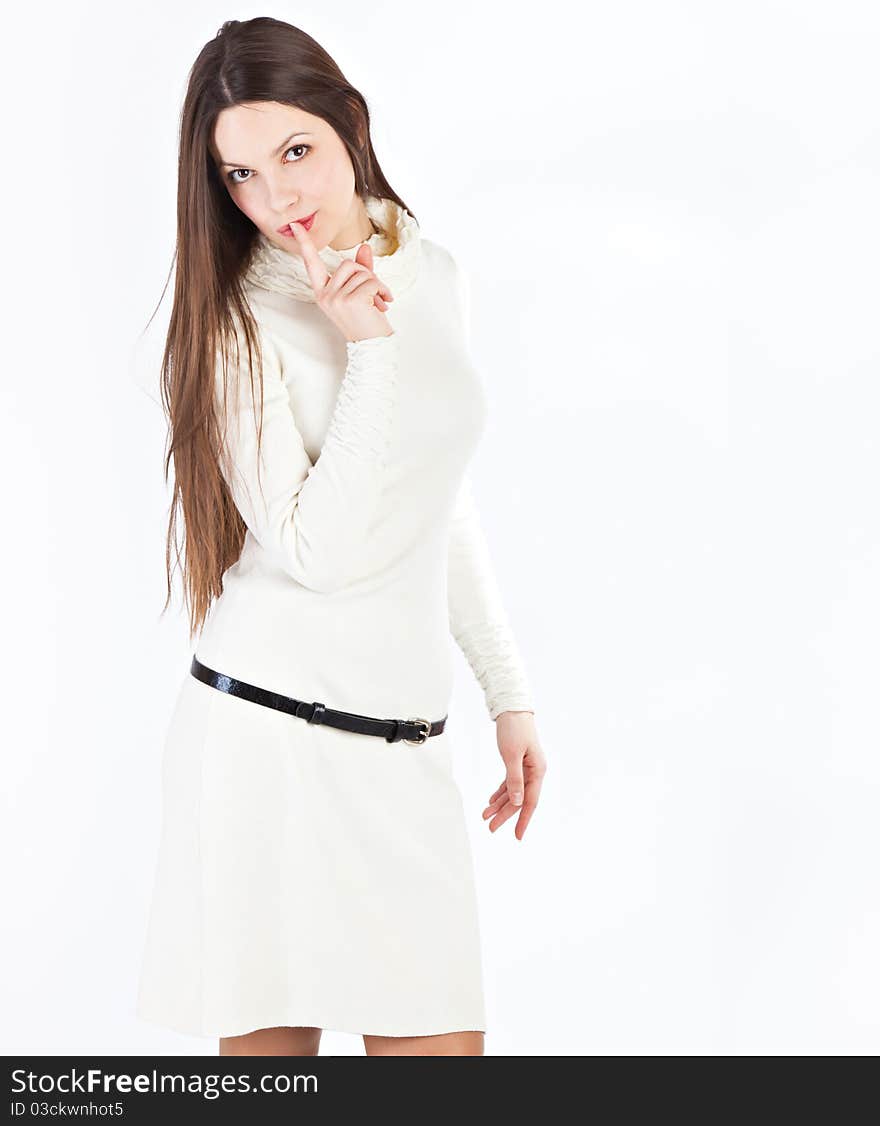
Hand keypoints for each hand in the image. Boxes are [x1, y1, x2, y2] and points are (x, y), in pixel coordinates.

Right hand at [288, 218, 395, 342]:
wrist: (372, 347)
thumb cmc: (365, 321)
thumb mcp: (359, 293)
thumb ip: (361, 269)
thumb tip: (364, 247)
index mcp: (322, 292)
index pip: (311, 264)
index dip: (304, 244)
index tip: (295, 225)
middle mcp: (325, 295)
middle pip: (347, 264)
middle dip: (365, 274)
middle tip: (374, 293)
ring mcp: (336, 298)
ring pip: (361, 272)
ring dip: (377, 284)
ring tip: (379, 302)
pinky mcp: (351, 301)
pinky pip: (372, 281)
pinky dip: (383, 290)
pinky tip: (384, 303)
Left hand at [482, 711, 546, 840]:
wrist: (512, 709)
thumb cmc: (514, 729)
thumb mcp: (511, 755)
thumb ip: (515, 779)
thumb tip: (518, 802)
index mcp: (537, 771)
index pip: (530, 801)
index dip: (523, 820)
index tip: (517, 836)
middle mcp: (534, 771)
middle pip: (520, 799)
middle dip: (505, 814)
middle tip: (490, 828)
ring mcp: (526, 767)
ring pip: (513, 792)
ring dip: (500, 804)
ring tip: (485, 816)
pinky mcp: (517, 763)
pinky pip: (510, 783)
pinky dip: (501, 792)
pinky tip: (492, 802)